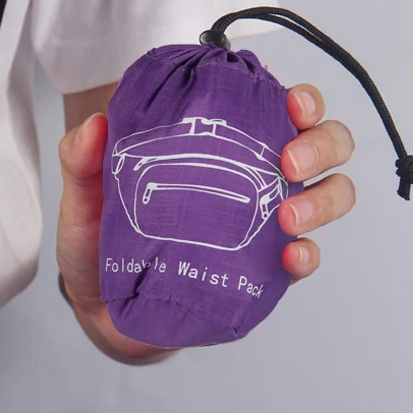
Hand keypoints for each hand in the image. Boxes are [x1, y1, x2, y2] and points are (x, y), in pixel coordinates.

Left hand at [57, 85, 354, 361]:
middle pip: (323, 145)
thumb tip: (95, 124)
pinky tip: (290, 257)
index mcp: (218, 148)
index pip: (276, 108)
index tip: (294, 106)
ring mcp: (263, 226)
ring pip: (330, 195)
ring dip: (324, 199)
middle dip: (322, 144)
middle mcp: (251, 180)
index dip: (302, 100)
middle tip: (288, 164)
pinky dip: (308, 255)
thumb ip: (82, 163)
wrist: (104, 312)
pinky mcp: (263, 272)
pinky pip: (305, 258)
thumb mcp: (83, 202)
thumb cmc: (100, 247)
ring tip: (288, 217)